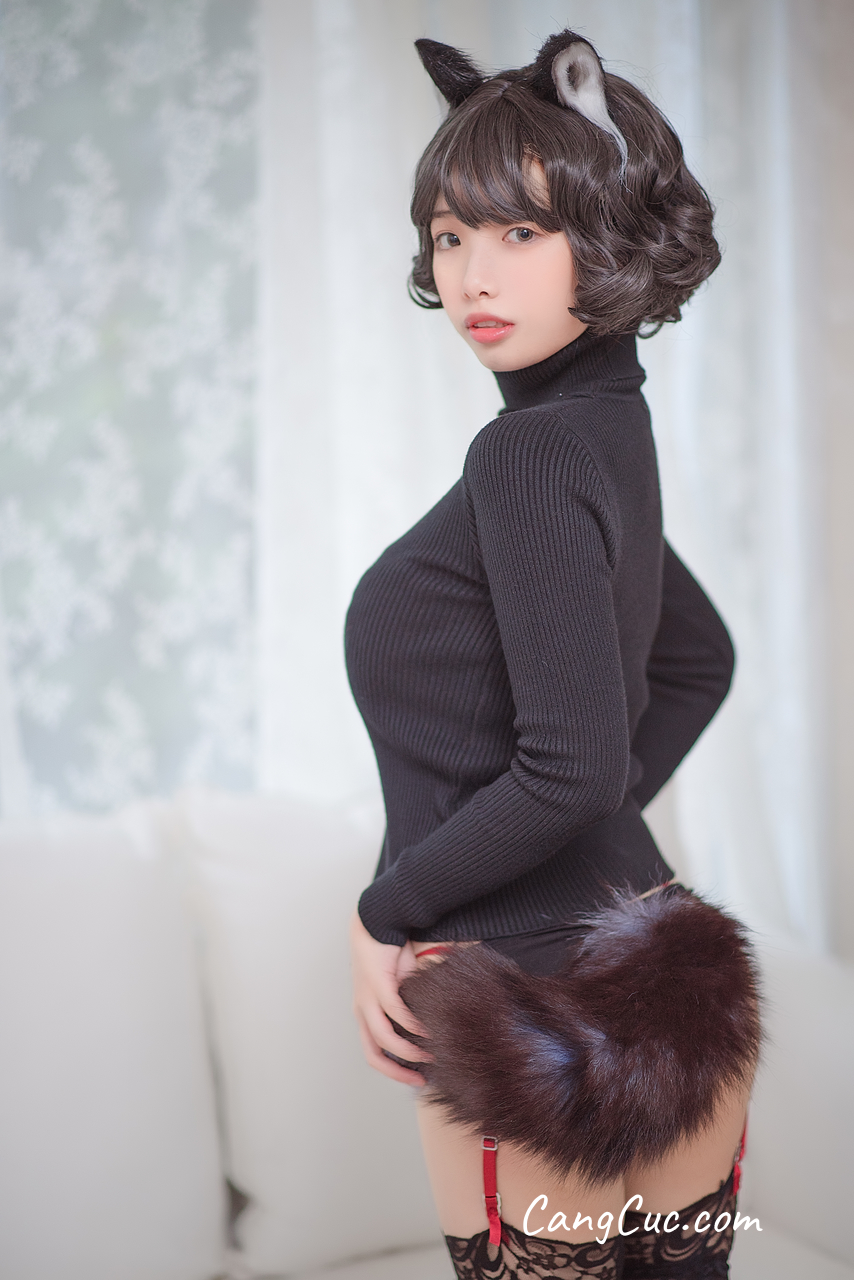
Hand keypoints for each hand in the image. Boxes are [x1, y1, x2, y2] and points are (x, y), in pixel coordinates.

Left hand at [350, 908, 431, 1084]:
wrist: (379, 920)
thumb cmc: (391, 952)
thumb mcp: (404, 986)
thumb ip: (414, 1005)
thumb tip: (436, 1023)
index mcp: (365, 1012)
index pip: (374, 1053)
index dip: (394, 1070)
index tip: (416, 1078)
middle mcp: (362, 1009)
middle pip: (374, 1053)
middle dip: (398, 1070)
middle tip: (422, 1078)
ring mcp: (368, 998)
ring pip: (384, 1037)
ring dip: (408, 1050)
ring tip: (430, 1054)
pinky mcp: (378, 984)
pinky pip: (395, 1012)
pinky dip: (411, 1025)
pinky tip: (427, 1029)